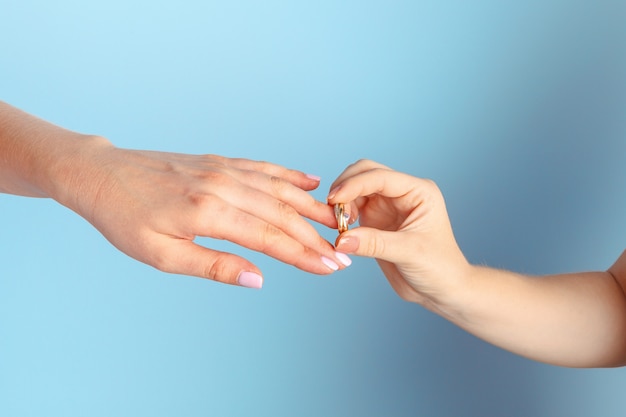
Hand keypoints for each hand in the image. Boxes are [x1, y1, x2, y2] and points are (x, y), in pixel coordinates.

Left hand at [58, 143, 349, 287]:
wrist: (102, 175)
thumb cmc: (125, 219)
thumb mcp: (161, 254)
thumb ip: (212, 265)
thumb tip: (257, 278)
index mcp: (208, 212)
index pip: (270, 237)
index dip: (304, 255)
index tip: (331, 267)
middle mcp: (222, 185)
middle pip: (282, 212)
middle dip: (316, 236)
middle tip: (343, 253)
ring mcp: (223, 168)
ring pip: (279, 188)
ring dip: (311, 207)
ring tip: (338, 221)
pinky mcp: (219, 160)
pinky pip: (263, 167)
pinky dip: (289, 175)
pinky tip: (310, 182)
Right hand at [327, 159, 467, 303]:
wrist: (442, 290)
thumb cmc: (439, 268)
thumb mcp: (409, 253)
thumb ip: (375, 243)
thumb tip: (341, 239)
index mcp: (418, 191)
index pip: (381, 177)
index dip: (354, 184)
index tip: (334, 199)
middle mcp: (402, 193)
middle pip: (365, 173)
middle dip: (345, 187)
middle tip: (331, 209)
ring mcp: (388, 205)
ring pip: (355, 189)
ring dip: (342, 202)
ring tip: (337, 225)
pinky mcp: (375, 221)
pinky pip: (352, 209)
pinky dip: (341, 216)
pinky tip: (340, 231)